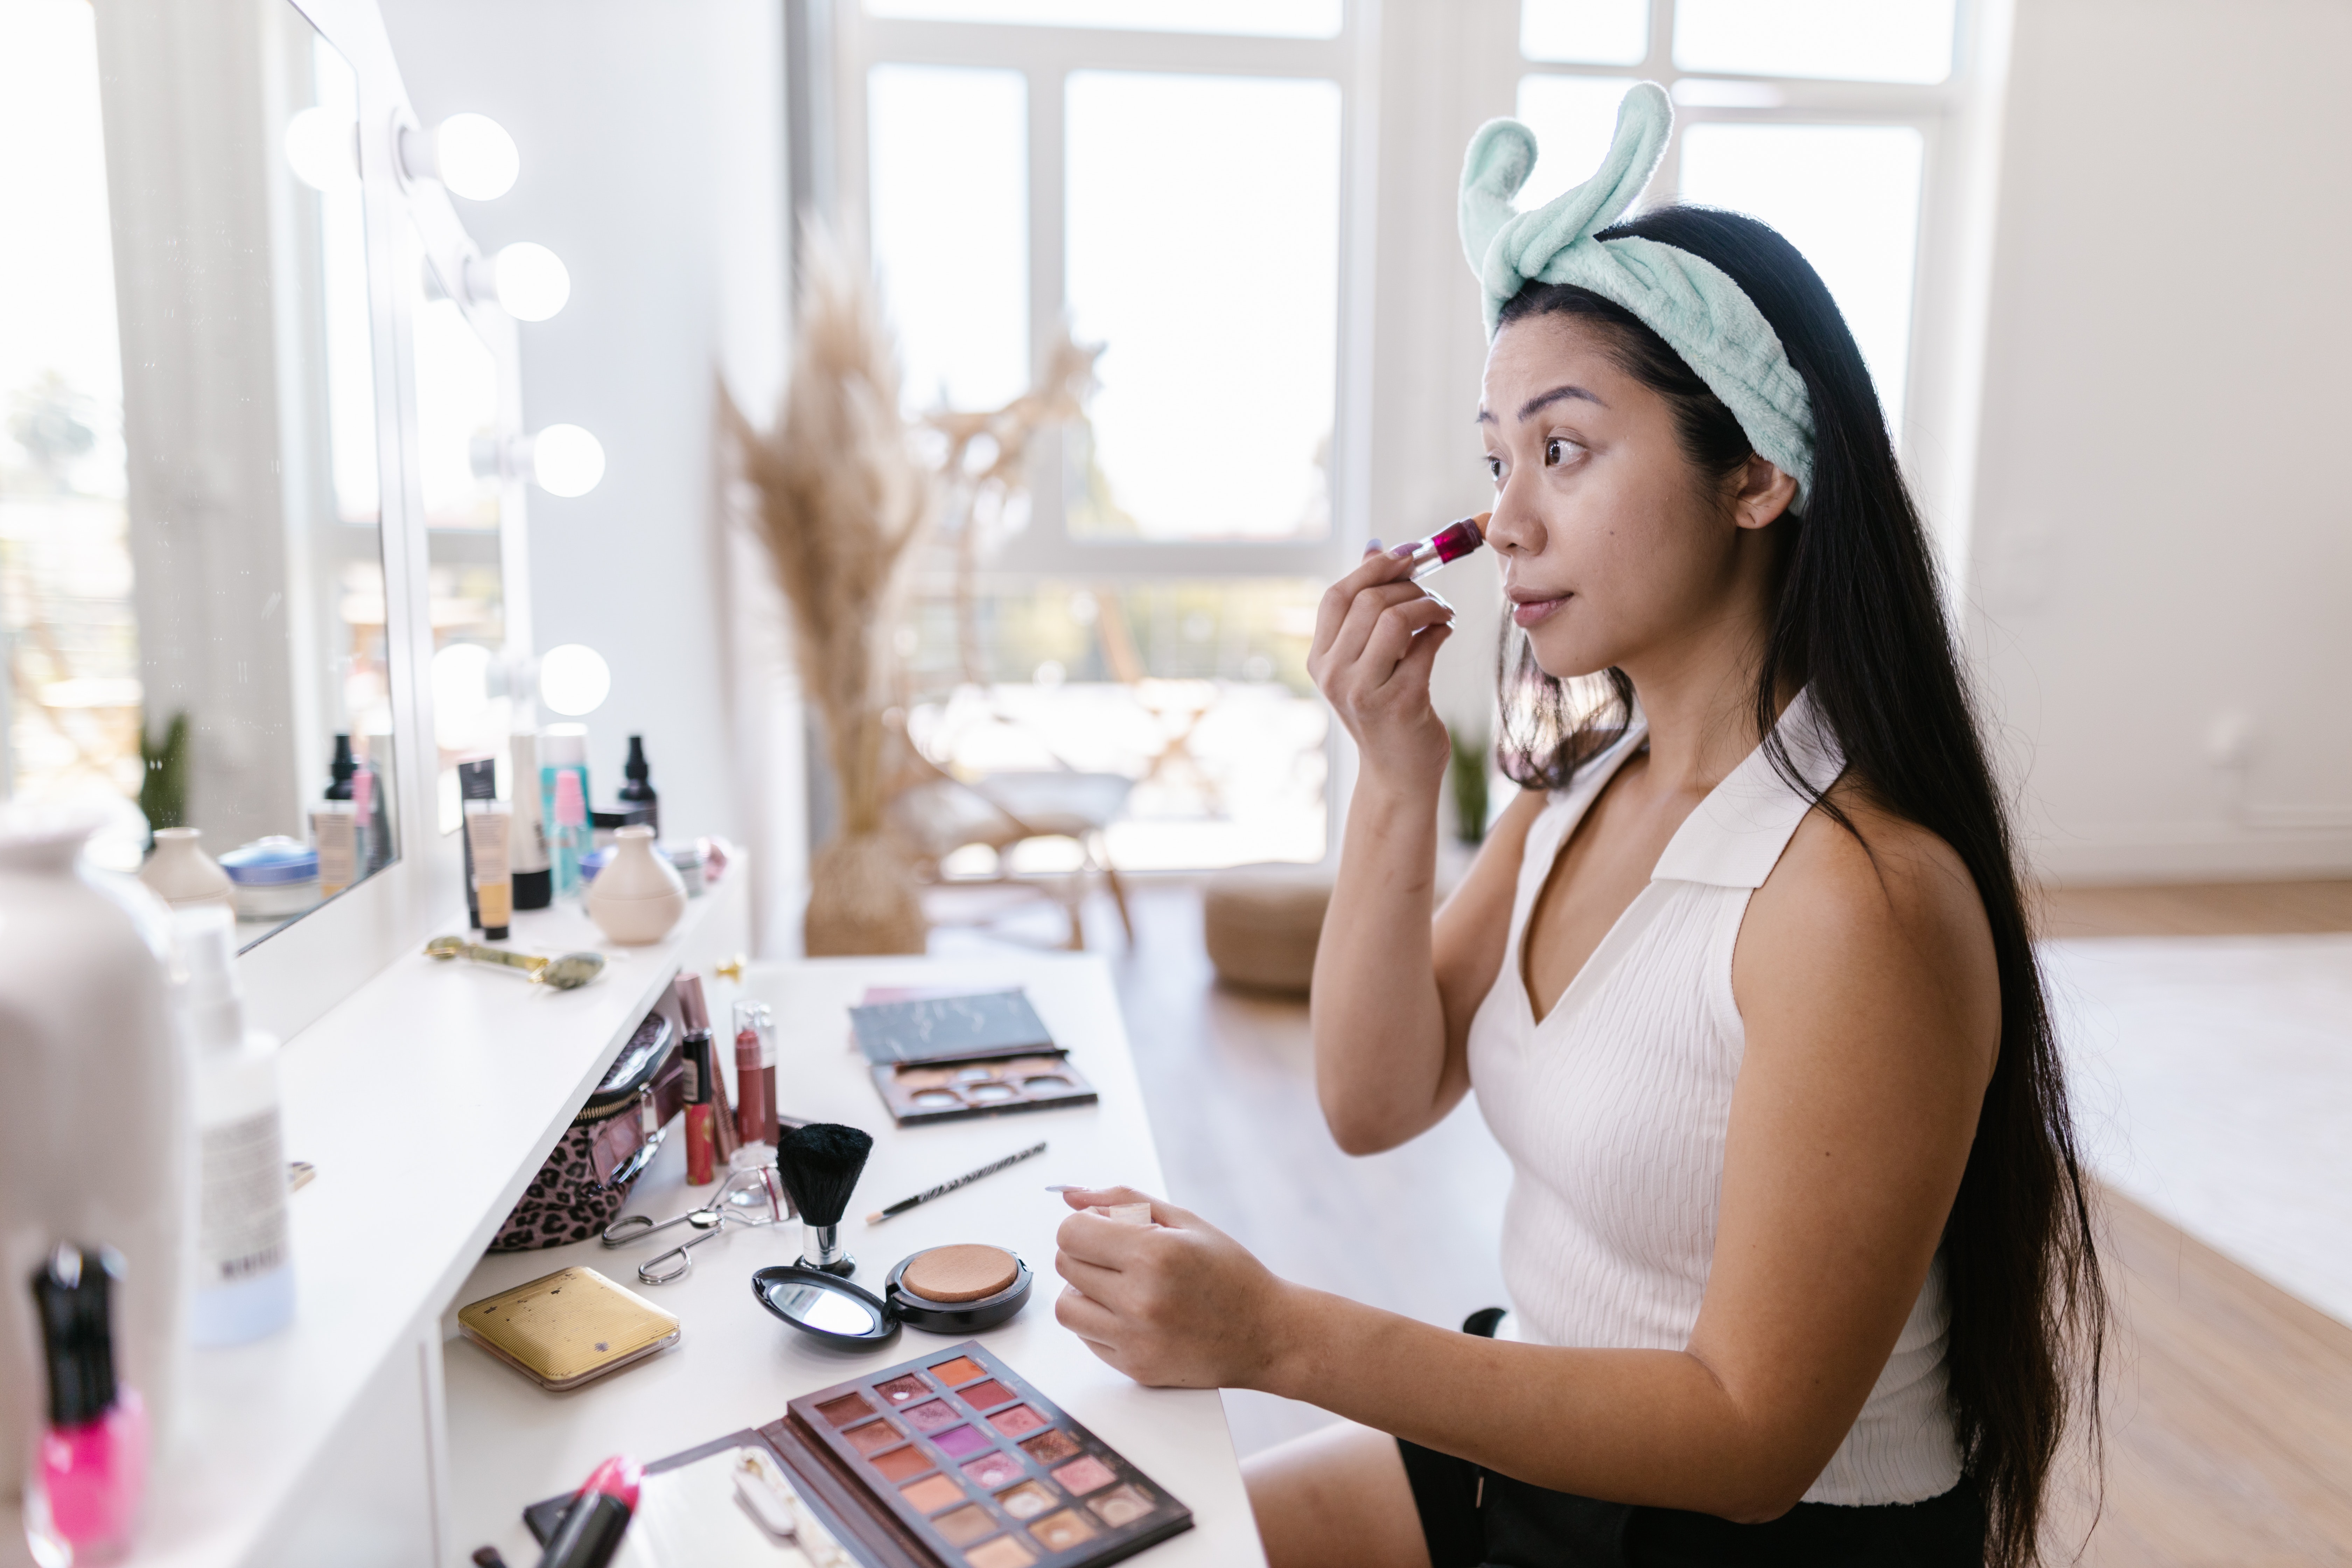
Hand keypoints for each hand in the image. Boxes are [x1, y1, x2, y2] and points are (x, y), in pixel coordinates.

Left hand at [1051, 1186, 1296, 1389]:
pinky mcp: (1135, 1367)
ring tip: (1120, 1286)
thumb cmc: (1228, 1272)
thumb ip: (1123, 1200)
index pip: (1072, 1232)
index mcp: (1154, 1253)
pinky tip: (1133, 1313)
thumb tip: (1069, 1194)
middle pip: (1065, 1265)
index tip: (1105, 1228)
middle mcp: (1140, 1299)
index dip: (1084, 1224)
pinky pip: (1086, 1338)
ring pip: (1066, 1307)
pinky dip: (1099, 1322)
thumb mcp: (1185, 1221)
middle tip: (1119, 1255)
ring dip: (1083, 1291)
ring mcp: (1136, 1339)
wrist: (1266, 1333)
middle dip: (1085, 1253)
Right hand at [1307, 543, 1454, 792]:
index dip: (1372, 568)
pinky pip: (1426, 645)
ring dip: (1430, 605)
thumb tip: (1374, 547)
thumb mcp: (1364, 662)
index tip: (1406, 556)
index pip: (1336, 597)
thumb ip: (1364, 610)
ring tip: (1442, 614)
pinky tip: (1445, 634)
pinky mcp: (1400, 702)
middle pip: (1370, 602)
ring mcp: (1364, 691)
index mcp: (1320, 661)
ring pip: (1397, 619)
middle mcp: (1334, 675)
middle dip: (1410, 587)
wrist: (1399, 773)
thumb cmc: (1386, 710)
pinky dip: (1442, 630)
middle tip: (1432, 595)